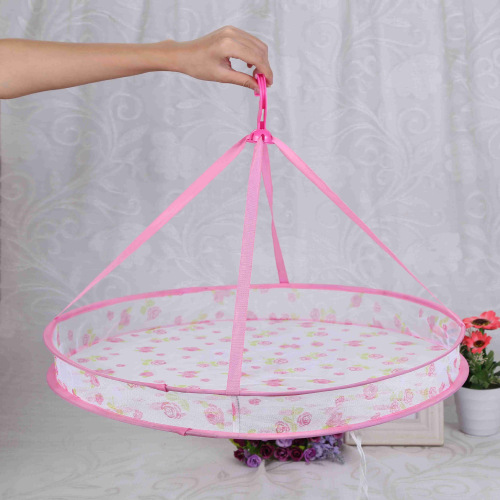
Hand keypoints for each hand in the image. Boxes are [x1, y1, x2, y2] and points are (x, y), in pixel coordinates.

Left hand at [157, 25, 272, 91]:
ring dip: (261, 60)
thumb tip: (258, 87)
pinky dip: (254, 53)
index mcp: (228, 45)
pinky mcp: (231, 31)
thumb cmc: (198, 66)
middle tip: (263, 82)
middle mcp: (232, 33)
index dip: (266, 71)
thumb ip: (242, 80)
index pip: (256, 58)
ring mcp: (232, 30)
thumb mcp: (222, 76)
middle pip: (260, 49)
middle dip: (265, 66)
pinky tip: (249, 64)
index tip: (269, 84)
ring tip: (256, 74)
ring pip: (257, 44)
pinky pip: (250, 41)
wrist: (184, 54)